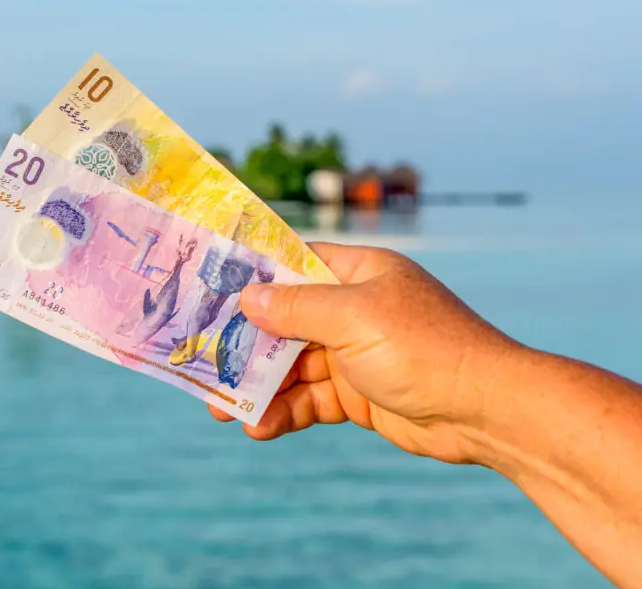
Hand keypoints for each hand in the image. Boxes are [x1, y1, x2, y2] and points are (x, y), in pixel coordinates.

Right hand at [209, 243, 517, 463]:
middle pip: (285, 320)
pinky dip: (284, 412)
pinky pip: (310, 400)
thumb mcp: (354, 318)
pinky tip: (260, 428)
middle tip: (203, 361)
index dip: (253, 276)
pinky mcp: (358, 394)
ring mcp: (355, 353)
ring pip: (292, 366)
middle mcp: (355, 309)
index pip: (294, 263)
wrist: (486, 412)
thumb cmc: (425, 348)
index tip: (210, 288)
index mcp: (359, 273)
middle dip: (246, 344)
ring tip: (221, 409)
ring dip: (259, 387)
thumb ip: (297, 307)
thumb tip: (248, 297)